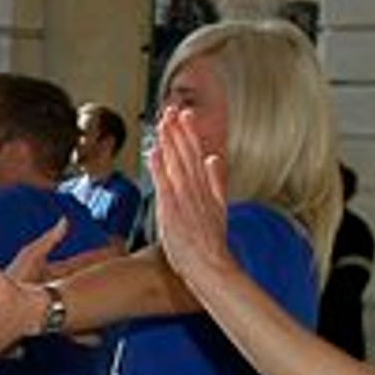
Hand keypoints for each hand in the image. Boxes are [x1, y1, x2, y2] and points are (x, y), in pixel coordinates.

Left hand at [150, 105, 235, 285]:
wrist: (211, 266)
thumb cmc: (210, 242)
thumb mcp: (219, 207)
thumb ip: (216, 181)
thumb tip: (214, 158)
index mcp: (207, 187)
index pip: (197, 154)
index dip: (189, 133)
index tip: (183, 114)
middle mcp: (197, 190)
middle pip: (187, 154)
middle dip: (179, 131)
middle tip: (171, 109)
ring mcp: (185, 199)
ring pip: (177, 164)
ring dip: (170, 142)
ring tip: (163, 122)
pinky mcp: (173, 211)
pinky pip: (165, 184)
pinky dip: (160, 167)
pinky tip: (155, 151)